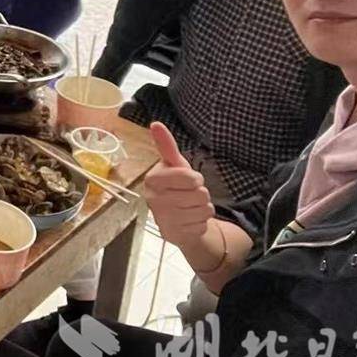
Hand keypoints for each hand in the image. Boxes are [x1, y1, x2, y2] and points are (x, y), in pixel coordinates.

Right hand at [143, 122, 215, 244]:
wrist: (174, 218)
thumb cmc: (176, 187)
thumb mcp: (175, 165)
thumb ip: (166, 146)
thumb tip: (155, 123)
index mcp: (153, 179)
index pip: (190, 177)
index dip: (196, 178)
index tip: (189, 180)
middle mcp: (153, 199)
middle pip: (200, 194)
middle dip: (201, 194)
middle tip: (189, 195)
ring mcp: (163, 218)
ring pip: (203, 209)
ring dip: (202, 208)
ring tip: (190, 207)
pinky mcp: (173, 234)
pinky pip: (202, 225)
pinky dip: (200, 223)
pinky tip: (190, 220)